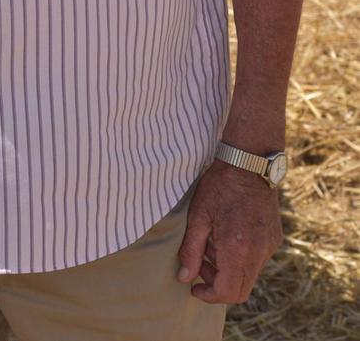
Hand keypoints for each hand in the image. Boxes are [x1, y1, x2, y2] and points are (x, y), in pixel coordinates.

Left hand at [177, 160, 282, 303]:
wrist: (249, 163)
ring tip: (211, 245)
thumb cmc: (220, 185)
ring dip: (228, 270)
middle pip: (240, 290)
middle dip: (217, 284)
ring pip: (249, 276)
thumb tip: (184, 278)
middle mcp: (258, 253)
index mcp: (238, 249)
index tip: (194, 286)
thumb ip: (191, 251)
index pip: (227, 292)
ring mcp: (269, 246)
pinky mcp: (274, 238)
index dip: (209, 295)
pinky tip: (226, 237)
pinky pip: (257, 261)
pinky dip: (240, 259)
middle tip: (200, 265)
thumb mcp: (198, 216)